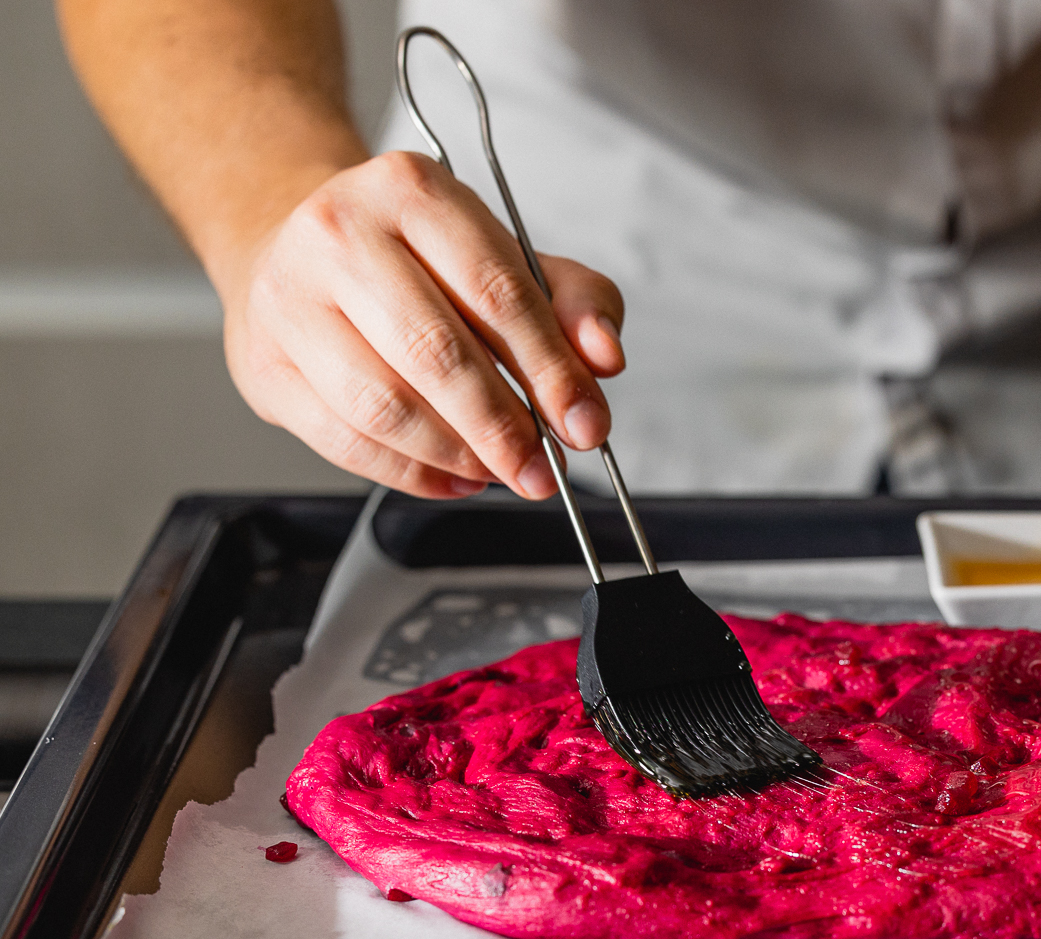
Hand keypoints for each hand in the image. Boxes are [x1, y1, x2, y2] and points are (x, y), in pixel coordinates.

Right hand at [212, 151, 624, 499]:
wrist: (297, 246)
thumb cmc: (415, 258)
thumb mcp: (506, 254)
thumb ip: (573, 299)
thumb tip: (604, 357)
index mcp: (410, 190)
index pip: (497, 291)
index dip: (549, 370)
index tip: (584, 423)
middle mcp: (339, 234)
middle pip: (437, 352)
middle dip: (504, 426)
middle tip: (543, 468)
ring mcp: (290, 301)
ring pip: (386, 405)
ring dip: (458, 455)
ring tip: (500, 471)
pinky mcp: (265, 367)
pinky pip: (347, 441)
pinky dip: (413, 473)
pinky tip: (455, 476)